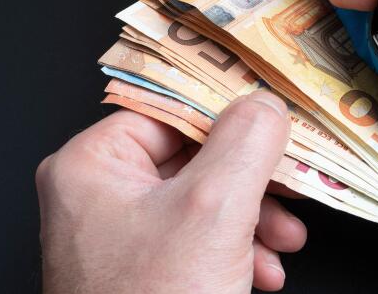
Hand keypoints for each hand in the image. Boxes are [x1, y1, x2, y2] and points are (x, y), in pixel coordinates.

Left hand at [36, 90, 306, 292]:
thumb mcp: (214, 210)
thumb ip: (245, 143)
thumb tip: (262, 105)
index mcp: (90, 166)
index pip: (168, 111)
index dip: (225, 115)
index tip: (268, 118)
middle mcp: (96, 197)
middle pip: (191, 159)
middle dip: (249, 183)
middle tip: (287, 189)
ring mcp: (117, 239)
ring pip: (200, 203)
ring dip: (250, 220)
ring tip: (282, 243)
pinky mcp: (139, 272)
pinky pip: (193, 242)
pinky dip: (233, 251)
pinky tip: (260, 272)